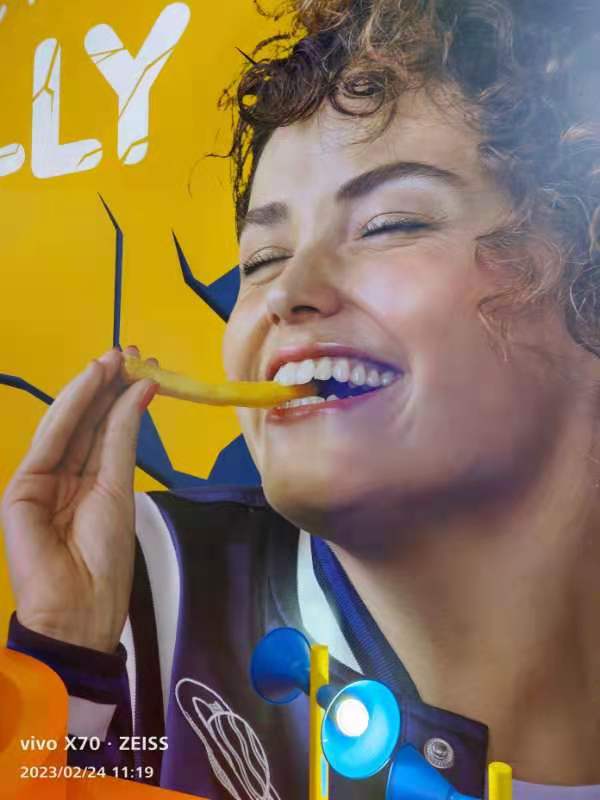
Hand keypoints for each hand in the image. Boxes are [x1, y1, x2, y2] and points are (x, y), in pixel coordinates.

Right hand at [1, 346, 158, 652]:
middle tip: (130, 351)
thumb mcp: (120, 487)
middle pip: (85, 422)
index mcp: (89, 481)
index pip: (103, 430)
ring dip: (89, 388)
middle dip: (106, 385)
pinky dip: (72, 407)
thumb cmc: (105, 558)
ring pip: (66, 424)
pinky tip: (94, 382)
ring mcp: (40, 479)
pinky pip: (50, 439)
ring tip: (115, 358)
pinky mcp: (20, 486)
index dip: (120, 397)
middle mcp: (64, 475)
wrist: (79, 605)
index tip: (144, 366)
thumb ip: (123, 437)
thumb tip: (142, 391)